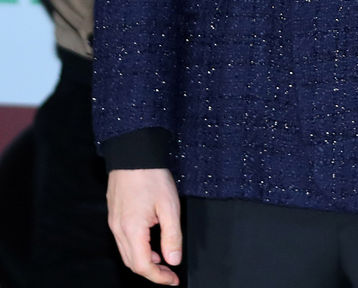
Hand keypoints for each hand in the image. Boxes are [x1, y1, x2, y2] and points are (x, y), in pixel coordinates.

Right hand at [107, 168, 181, 283]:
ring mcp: (114, 222)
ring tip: (163, 258)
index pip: (143, 267)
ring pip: (126, 253)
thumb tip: (174, 260)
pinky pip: (123, 240)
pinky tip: (150, 241)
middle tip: (170, 273)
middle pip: (132, 263)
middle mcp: (118, 229)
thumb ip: (172, 236)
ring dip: (144, 260)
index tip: (173, 280)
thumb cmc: (151, 175)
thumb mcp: (169, 205)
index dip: (159, 278)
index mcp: (132, 229)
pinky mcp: (114, 214)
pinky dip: (137, 247)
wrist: (133, 152)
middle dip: (152, 272)